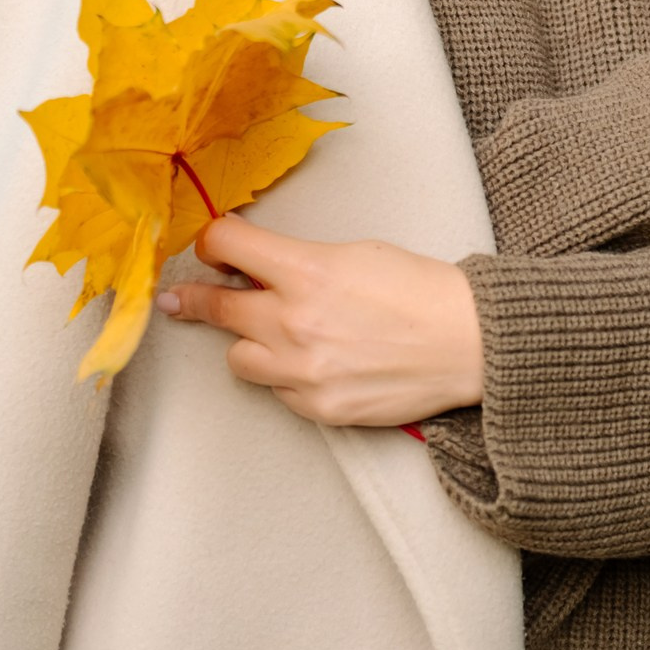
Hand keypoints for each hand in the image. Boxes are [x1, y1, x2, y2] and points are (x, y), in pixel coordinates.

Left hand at [155, 213, 483, 426]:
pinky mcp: (319, 408)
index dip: (213, 241)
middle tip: (182, 298)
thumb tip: (259, 267)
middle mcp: (295, 322)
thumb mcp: (355, 252)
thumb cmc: (419, 290)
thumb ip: (300, 261)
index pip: (226, 245)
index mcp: (306, 271)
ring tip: (271, 333)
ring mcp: (304, 371)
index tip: (212, 247)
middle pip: (217, 306)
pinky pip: (278, 390)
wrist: (466, 342)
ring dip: (247, 341)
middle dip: (198, 296)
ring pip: (237, 358)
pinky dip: (287, 374)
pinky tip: (316, 360)